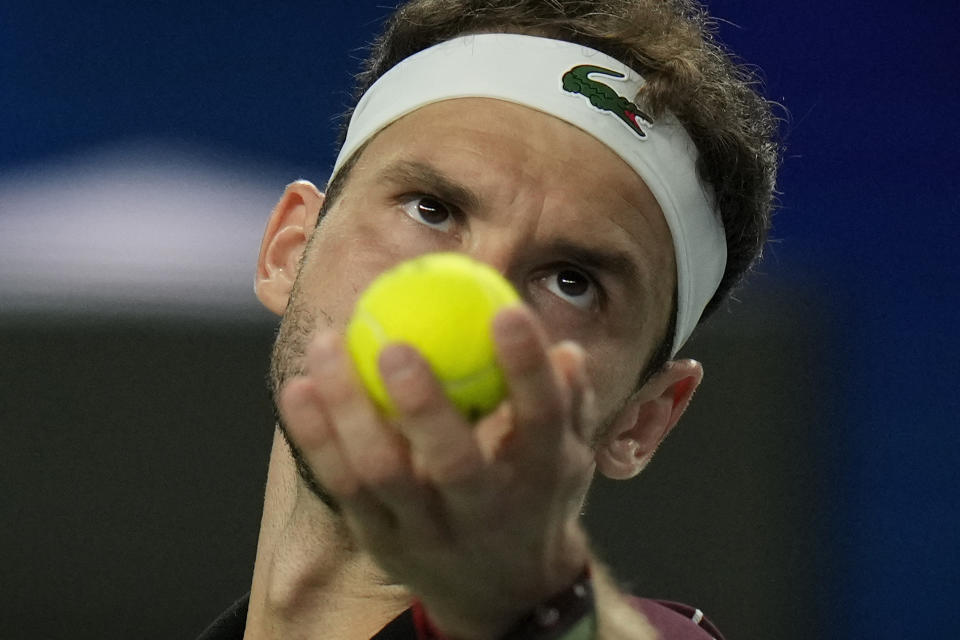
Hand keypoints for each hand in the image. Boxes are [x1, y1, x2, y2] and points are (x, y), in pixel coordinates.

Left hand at [278, 305, 599, 638]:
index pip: (542, 419)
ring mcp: (429, 533)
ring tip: (326, 344)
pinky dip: (316, 436)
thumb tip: (565, 349)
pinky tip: (299, 387)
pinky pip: (342, 485)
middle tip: (394, 345)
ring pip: (382, 474)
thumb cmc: (536, 498)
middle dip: (424, 405)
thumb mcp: (568, 456)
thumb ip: (568, 400)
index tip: (506, 310)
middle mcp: (486, 512)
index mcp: (544, 478)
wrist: (504, 592)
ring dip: (348, 410)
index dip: (528, 367)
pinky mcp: (382, 542)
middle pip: (454, 463)